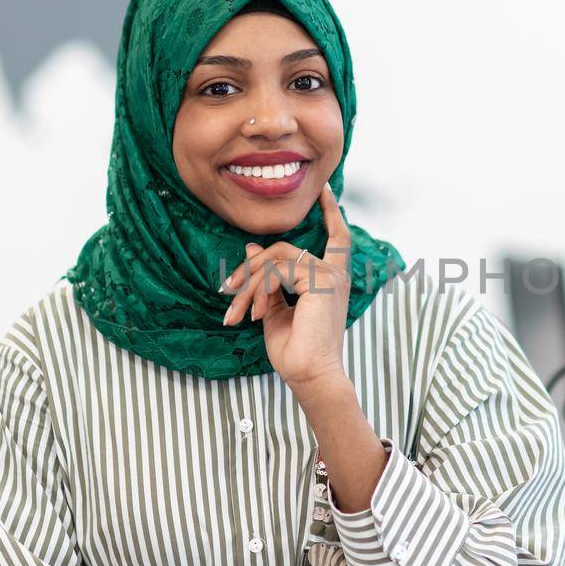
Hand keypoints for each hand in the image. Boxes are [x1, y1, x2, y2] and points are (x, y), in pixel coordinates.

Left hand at [220, 182, 352, 389]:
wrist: (310, 375)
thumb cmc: (296, 351)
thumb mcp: (275, 310)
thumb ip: (268, 279)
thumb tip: (252, 247)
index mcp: (331, 279)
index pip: (337, 237)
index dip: (331, 212)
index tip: (324, 190)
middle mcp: (335, 274)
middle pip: (284, 249)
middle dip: (251, 268)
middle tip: (227, 291)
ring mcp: (330, 276)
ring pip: (276, 259)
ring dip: (249, 284)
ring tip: (237, 312)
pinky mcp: (321, 282)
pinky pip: (277, 272)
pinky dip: (259, 291)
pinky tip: (255, 315)